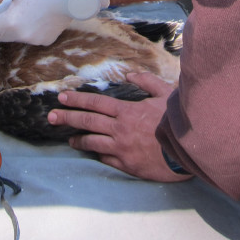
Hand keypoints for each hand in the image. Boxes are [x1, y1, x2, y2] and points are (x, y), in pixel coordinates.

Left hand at [0, 0, 108, 45]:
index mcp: (11, 24)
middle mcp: (21, 37)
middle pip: (0, 35)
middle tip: (2, 6)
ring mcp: (35, 41)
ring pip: (14, 37)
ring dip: (12, 26)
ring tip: (19, 8)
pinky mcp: (46, 40)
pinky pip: (30, 36)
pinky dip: (27, 28)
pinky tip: (34, 13)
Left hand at [48, 71, 190, 181]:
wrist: (188, 150)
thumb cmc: (177, 120)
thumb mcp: (165, 93)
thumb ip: (146, 81)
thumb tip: (129, 74)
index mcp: (126, 111)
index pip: (95, 103)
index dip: (76, 100)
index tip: (61, 98)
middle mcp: (119, 130)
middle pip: (87, 122)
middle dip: (67, 118)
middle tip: (51, 117)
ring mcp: (122, 149)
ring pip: (92, 143)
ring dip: (78, 140)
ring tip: (68, 139)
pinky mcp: (128, 165)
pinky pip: (106, 160)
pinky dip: (98, 155)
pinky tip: (92, 153)